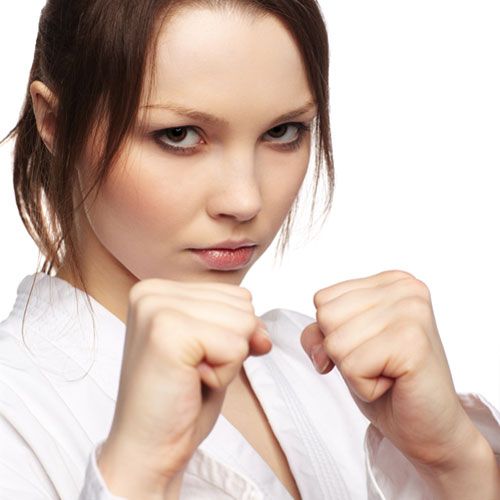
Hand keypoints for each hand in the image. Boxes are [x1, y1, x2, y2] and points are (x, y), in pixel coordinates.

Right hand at [98, 278, 271, 496]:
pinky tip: (192, 384)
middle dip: (231, 346)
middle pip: (243, 305)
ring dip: (227, 360)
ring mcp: (157, 309)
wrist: (147, 450)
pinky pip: (236, 346)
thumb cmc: (180, 400)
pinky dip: (224, 374)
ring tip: (191, 376)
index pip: (237, 295)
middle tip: (192, 371)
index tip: (195, 358)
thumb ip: (240, 326)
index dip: (231, 334)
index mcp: (159, 289)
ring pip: (243, 323)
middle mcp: (152, 291)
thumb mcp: (215, 349)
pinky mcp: (167, 333)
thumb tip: (263, 333)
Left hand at [301, 269, 479, 469]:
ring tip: (387, 373)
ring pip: (335, 343)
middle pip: (326, 317)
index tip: (368, 347)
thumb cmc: (387, 383)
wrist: (429, 427)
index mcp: (390, 281)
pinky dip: (364, 386)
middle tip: (379, 363)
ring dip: (354, 371)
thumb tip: (318, 346)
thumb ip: (319, 332)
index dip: (333, 334)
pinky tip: (394, 384)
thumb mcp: (344, 347)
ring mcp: (412, 312)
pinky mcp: (413, 342)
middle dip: (342, 352)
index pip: (322, 299)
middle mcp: (405, 288)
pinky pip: (352, 366)